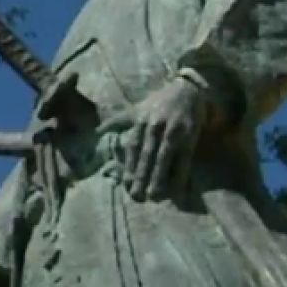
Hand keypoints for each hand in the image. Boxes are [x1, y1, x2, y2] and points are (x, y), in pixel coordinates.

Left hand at [122, 76, 209, 200]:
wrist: (188, 88)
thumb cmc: (159, 102)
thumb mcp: (137, 108)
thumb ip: (118, 122)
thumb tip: (96, 131)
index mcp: (140, 121)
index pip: (132, 148)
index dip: (128, 167)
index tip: (125, 186)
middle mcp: (154, 127)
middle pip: (146, 155)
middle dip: (140, 176)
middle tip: (136, 197)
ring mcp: (173, 132)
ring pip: (163, 158)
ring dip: (158, 178)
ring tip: (153, 197)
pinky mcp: (190, 137)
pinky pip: (184, 160)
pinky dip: (180, 175)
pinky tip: (177, 190)